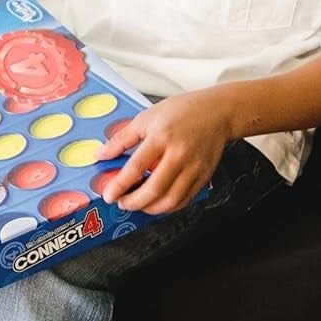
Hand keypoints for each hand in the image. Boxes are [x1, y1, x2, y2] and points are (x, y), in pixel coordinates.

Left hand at [93, 91, 232, 214]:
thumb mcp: (147, 117)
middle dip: (133, 202)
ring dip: (150, 209)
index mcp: (162, 137)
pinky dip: (168, 207)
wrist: (218, 112)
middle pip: (154, 189)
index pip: (136, 168)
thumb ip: (122, 138)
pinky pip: (184, 200)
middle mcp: (179, 154)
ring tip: (139, 204)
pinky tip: (158, 202)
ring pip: (170, 200)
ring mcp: (194, 168)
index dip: (119, 185)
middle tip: (122, 203)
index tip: (109, 194)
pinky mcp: (203, 176)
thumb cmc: (184, 111)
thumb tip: (102, 154)